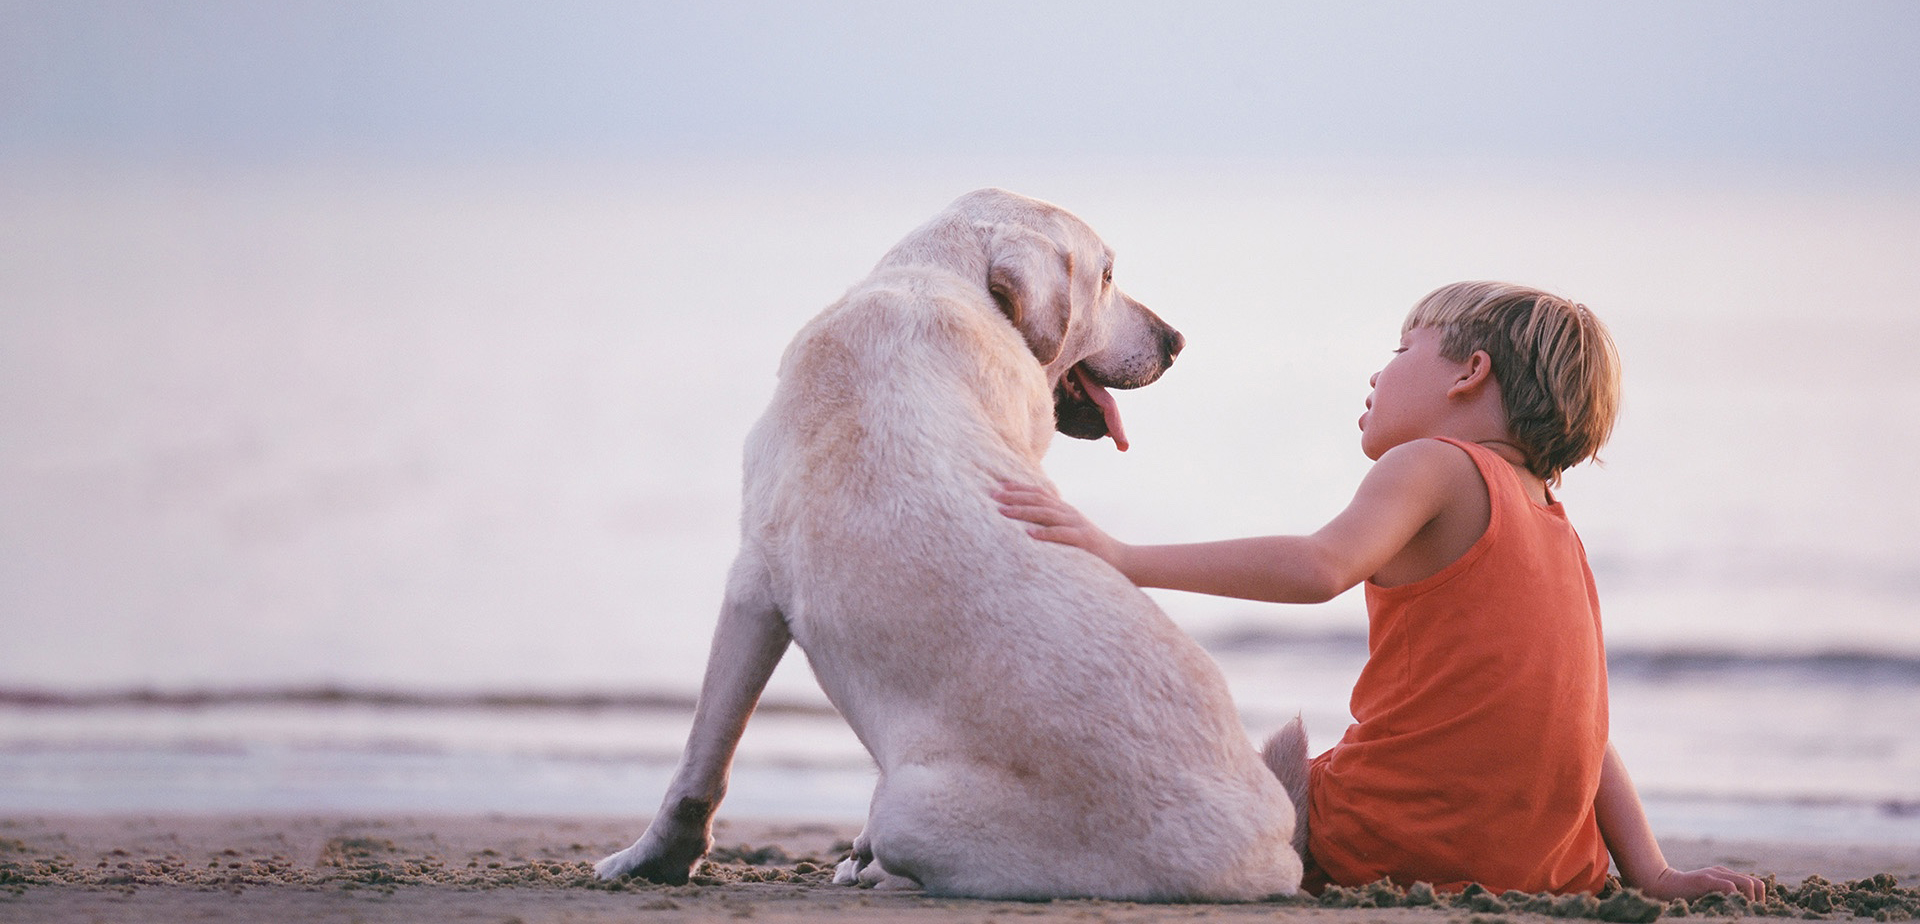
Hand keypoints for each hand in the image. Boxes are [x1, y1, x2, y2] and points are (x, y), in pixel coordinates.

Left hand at [993, 481, 1125, 567]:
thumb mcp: (1070, 531)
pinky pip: (1062, 535)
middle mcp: (1069, 513)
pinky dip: (1045, 533)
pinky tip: (1029, 533)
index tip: (998, 487)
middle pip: (1038, 500)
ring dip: (1023, 511)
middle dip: (1014, 497)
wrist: (1122, 560)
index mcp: (1065, 510)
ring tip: (1003, 512)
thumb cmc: (1090, 550)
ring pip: (1047, 514)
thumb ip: (1052, 525)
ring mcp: (1077, 525)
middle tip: (993, 496)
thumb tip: (1026, 524)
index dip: (1018, 489)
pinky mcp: (1084, 540)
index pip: (1038, 493)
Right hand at [1632, 865, 1766, 902]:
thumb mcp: (1708, 894)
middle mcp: (1723, 872)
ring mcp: (1715, 874)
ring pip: (1748, 884)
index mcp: (1726, 875)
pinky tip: (1730, 907)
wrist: (1662, 885)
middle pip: (1756, 883)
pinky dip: (1735, 898)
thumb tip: (1739, 908)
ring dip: (1750, 901)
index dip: (1760, 899)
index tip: (1753, 912)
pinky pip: (1730, 887)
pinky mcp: (1706, 879)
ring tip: (1742, 911)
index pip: (1755, 884)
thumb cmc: (1684, 894)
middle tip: (1751, 913)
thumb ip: (1722, 895)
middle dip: (1759, 901)